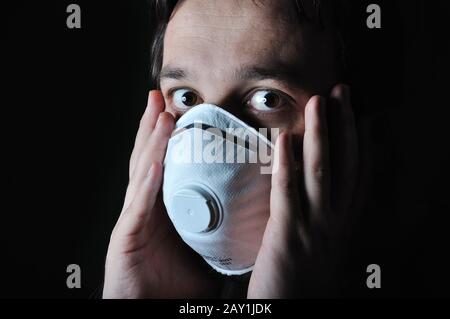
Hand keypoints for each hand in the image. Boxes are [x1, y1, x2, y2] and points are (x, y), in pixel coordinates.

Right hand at [103, 90, 220, 297]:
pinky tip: (154, 162)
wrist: (151, 311)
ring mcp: (133, 221)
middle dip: (153, 127)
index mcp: (162, 208)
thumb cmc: (173, 286)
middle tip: (160, 96)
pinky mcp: (126, 238)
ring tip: (159, 113)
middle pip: (148, 159)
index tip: (181, 110)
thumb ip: (218, 230)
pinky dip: (146, 183)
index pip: (165, 165)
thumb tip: (249, 217)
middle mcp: (144, 208)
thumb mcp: (201, 250)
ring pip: (141, 173)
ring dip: (150, 143)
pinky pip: (138, 206)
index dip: (169, 138)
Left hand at [248, 84, 357, 297]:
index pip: (358, 174)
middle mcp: (335, 220)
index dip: (361, 141)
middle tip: (340, 91)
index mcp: (342, 222)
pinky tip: (285, 140)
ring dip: (320, 134)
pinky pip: (289, 194)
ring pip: (321, 172)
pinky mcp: (288, 236)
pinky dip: (288, 165)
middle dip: (344, 126)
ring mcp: (314, 227)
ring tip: (317, 102)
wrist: (292, 310)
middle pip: (346, 164)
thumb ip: (319, 215)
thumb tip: (311, 186)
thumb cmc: (302, 278)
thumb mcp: (320, 243)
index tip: (359, 113)